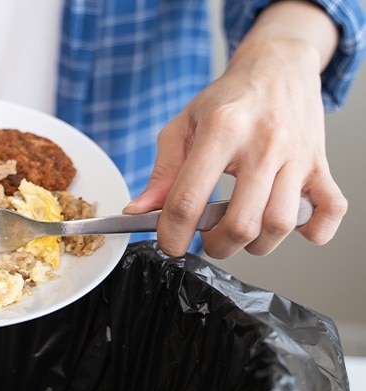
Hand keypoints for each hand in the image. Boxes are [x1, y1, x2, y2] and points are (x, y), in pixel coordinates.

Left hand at [123, 1, 345, 258]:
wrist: (277, 65)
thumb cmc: (227, 98)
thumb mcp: (183, 125)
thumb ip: (162, 172)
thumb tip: (139, 211)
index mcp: (221, 131)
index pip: (190, 200)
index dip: (173, 233)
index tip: (169, 245)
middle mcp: (263, 144)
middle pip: (241, 223)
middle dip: (216, 246)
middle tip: (207, 240)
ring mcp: (296, 155)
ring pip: (280, 225)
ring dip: (255, 244)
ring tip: (239, 231)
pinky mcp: (320, 164)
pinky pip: (330, 210)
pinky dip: (313, 230)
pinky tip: (290, 227)